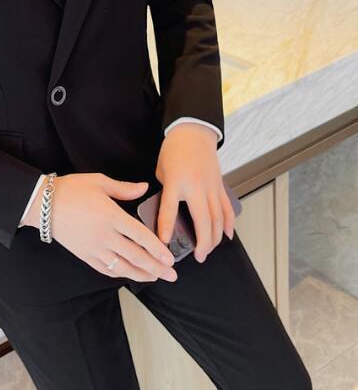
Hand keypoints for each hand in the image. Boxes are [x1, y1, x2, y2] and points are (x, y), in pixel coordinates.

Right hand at [21, 172, 177, 282]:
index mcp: (111, 216)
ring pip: (123, 267)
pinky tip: (129, 275)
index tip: (170, 258)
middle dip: (156, 268)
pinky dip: (120, 274)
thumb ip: (124, 188)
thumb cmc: (71, 189)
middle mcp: (104, 235)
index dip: (158, 249)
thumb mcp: (99, 182)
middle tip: (171, 275)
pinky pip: (106, 269)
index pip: (141, 236)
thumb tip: (145, 187)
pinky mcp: (84, 254)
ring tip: (155, 278)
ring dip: (142, 275)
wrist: (42, 204)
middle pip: (136, 256)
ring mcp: (94, 248)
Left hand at [155, 122, 234, 262]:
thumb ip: (166, 193)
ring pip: (218, 218)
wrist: (193, 132)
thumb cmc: (174, 151)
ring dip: (215, 238)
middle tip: (198, 257)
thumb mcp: (162, 171)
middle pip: (202, 221)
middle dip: (202, 243)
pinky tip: (225, 235)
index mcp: (176, 182)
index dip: (166, 229)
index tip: (163, 244)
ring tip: (208, 250)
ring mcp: (211, 187)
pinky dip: (228, 223)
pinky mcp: (220, 186)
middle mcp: (196, 186)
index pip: (169, 210)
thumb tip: (169, 215)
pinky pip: (226, 208)